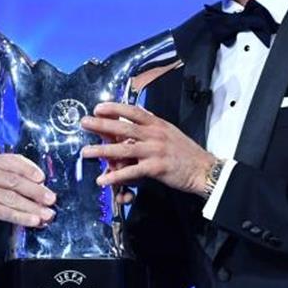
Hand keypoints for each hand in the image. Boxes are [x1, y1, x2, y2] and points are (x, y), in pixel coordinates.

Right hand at [0, 154, 55, 246]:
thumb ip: (10, 181)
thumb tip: (40, 189)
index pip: (14, 161)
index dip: (30, 169)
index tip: (43, 179)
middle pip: (16, 181)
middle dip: (37, 192)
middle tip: (51, 199)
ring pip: (13, 198)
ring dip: (33, 208)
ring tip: (47, 214)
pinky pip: (5, 211)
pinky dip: (21, 217)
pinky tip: (33, 221)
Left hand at [80, 102, 215, 196]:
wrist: (204, 169)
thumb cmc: (186, 152)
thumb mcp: (170, 132)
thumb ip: (152, 126)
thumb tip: (137, 117)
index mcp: (158, 124)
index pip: (133, 111)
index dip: (115, 108)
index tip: (98, 107)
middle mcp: (155, 135)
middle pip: (123, 127)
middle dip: (101, 124)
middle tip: (84, 122)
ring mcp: (155, 151)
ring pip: (123, 149)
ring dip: (102, 151)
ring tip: (86, 152)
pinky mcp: (156, 168)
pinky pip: (131, 172)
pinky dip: (115, 177)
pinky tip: (103, 180)